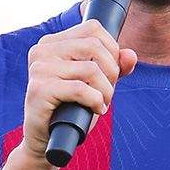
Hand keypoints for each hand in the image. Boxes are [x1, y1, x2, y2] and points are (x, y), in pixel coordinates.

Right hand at [21, 20, 136, 163]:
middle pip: (95, 46)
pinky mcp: (39, 89)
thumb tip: (130, 55)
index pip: (93, 28)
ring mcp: (38, 69)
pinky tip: (94, 110)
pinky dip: (96, 101)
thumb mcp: (97, 84)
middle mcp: (42, 50)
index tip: (110, 73)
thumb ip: (115, 67)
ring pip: (91, 69)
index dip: (112, 50)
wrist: (46, 140)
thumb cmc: (70, 109)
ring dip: (105, 91)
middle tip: (107, 92)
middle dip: (111, 72)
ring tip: (101, 103)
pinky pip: (81, 89)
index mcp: (52, 42)